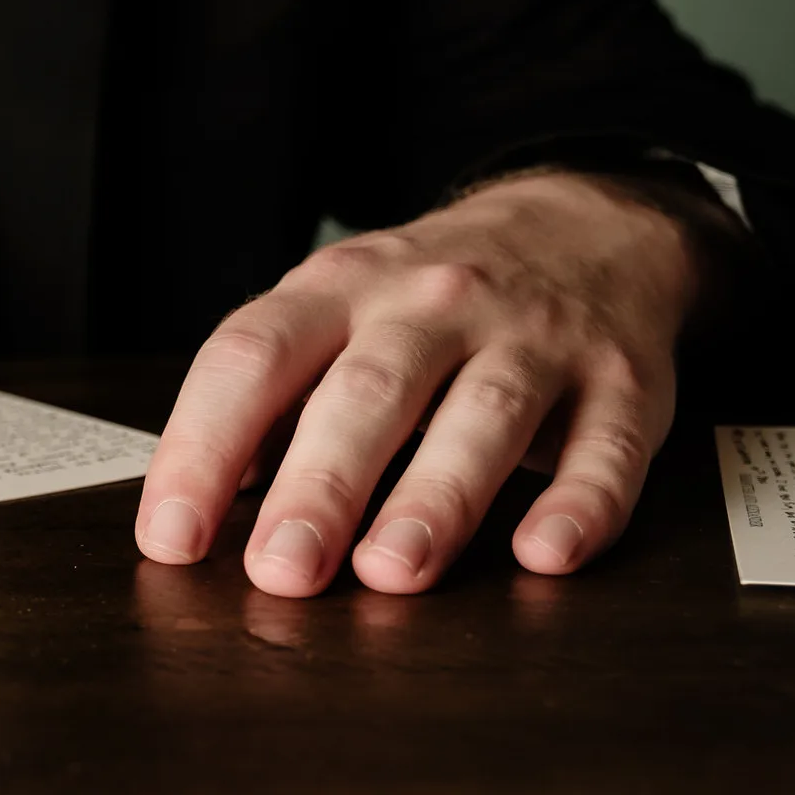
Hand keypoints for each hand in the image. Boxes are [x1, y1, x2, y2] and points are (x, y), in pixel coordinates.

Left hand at [134, 170, 713, 595]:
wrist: (584, 224)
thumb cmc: (429, 298)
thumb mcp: (333, 314)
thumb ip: (269, 402)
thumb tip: (194, 506)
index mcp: (339, 290)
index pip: (253, 358)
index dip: (203, 444)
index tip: (171, 535)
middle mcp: (432, 303)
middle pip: (367, 391)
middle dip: (320, 484)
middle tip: (281, 568)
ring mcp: (534, 336)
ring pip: (483, 413)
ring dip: (435, 498)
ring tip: (390, 571)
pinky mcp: (622, 380)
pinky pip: (606, 442)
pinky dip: (581, 499)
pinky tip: (545, 552)